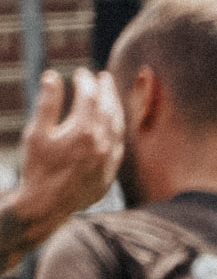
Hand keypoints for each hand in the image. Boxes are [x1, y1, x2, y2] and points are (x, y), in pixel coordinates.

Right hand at [8, 69, 123, 239]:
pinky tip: (112, 124)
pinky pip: (119, 146)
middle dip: (107, 91)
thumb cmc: (37, 168)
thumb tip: (52, 76)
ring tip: (110, 96)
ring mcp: (109, 160)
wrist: (46, 205)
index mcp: (83, 131)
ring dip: (115, 108)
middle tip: (103, 77)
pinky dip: (116, 130)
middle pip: (110, 109)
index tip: (81, 73)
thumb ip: (47, 104)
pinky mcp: (110, 173)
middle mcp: (102, 144)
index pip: (90, 98)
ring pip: (118, 128)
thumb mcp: (36, 133)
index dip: (86, 82)